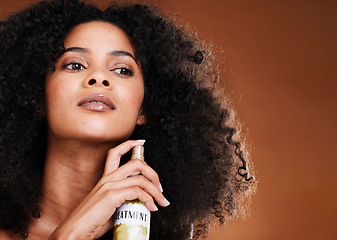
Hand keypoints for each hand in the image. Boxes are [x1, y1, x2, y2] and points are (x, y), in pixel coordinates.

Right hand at [49, 140, 168, 239]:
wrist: (74, 232)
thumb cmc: (90, 223)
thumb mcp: (109, 207)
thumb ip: (124, 200)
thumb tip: (140, 203)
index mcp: (104, 179)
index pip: (115, 153)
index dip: (129, 144)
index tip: (141, 143)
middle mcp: (107, 179)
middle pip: (136, 163)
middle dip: (153, 173)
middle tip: (160, 187)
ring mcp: (109, 186)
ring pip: (141, 179)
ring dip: (156, 190)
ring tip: (161, 201)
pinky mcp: (111, 195)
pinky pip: (138, 192)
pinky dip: (149, 199)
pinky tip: (151, 208)